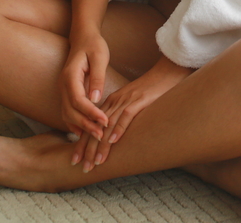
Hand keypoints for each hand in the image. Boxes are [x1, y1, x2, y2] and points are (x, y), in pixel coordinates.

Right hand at [59, 30, 110, 141]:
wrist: (83, 37)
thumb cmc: (94, 45)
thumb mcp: (100, 57)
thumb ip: (98, 78)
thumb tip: (96, 99)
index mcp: (70, 76)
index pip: (78, 100)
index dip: (91, 113)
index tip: (105, 121)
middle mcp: (63, 85)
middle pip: (70, 111)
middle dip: (86, 124)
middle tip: (102, 135)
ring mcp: (63, 90)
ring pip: (67, 114)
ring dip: (80, 126)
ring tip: (96, 136)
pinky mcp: (67, 93)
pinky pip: (67, 111)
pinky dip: (75, 123)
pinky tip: (86, 131)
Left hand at [73, 56, 192, 170]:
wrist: (165, 73)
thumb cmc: (151, 91)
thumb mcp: (131, 103)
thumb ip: (121, 116)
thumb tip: (115, 137)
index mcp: (110, 103)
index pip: (91, 126)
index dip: (82, 144)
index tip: (75, 160)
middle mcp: (114, 102)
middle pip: (95, 128)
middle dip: (87, 149)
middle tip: (83, 168)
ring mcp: (126, 101)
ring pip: (108, 125)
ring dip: (101, 145)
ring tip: (96, 162)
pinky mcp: (139, 101)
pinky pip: (126, 116)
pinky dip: (119, 129)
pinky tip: (114, 141)